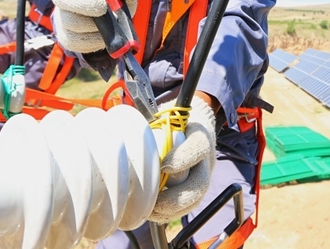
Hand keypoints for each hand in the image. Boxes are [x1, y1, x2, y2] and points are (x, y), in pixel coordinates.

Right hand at [51, 0, 139, 52]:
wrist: (116, 25)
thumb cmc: (116, 0)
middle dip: (82, 2)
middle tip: (102, 7)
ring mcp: (62, 18)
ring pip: (69, 21)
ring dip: (91, 24)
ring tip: (109, 23)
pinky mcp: (67, 38)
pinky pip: (75, 40)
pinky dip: (93, 39)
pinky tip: (103, 36)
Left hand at [149, 96, 216, 223]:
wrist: (194, 124)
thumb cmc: (173, 121)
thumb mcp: (165, 116)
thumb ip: (151, 125)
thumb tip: (124, 134)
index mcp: (199, 136)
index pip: (198, 148)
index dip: (183, 159)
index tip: (164, 166)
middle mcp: (205, 159)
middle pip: (201, 184)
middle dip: (178, 198)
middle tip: (156, 202)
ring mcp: (202, 176)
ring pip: (195, 199)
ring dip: (173, 210)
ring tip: (151, 212)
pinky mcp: (196, 188)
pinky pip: (187, 206)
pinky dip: (170, 213)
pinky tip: (153, 213)